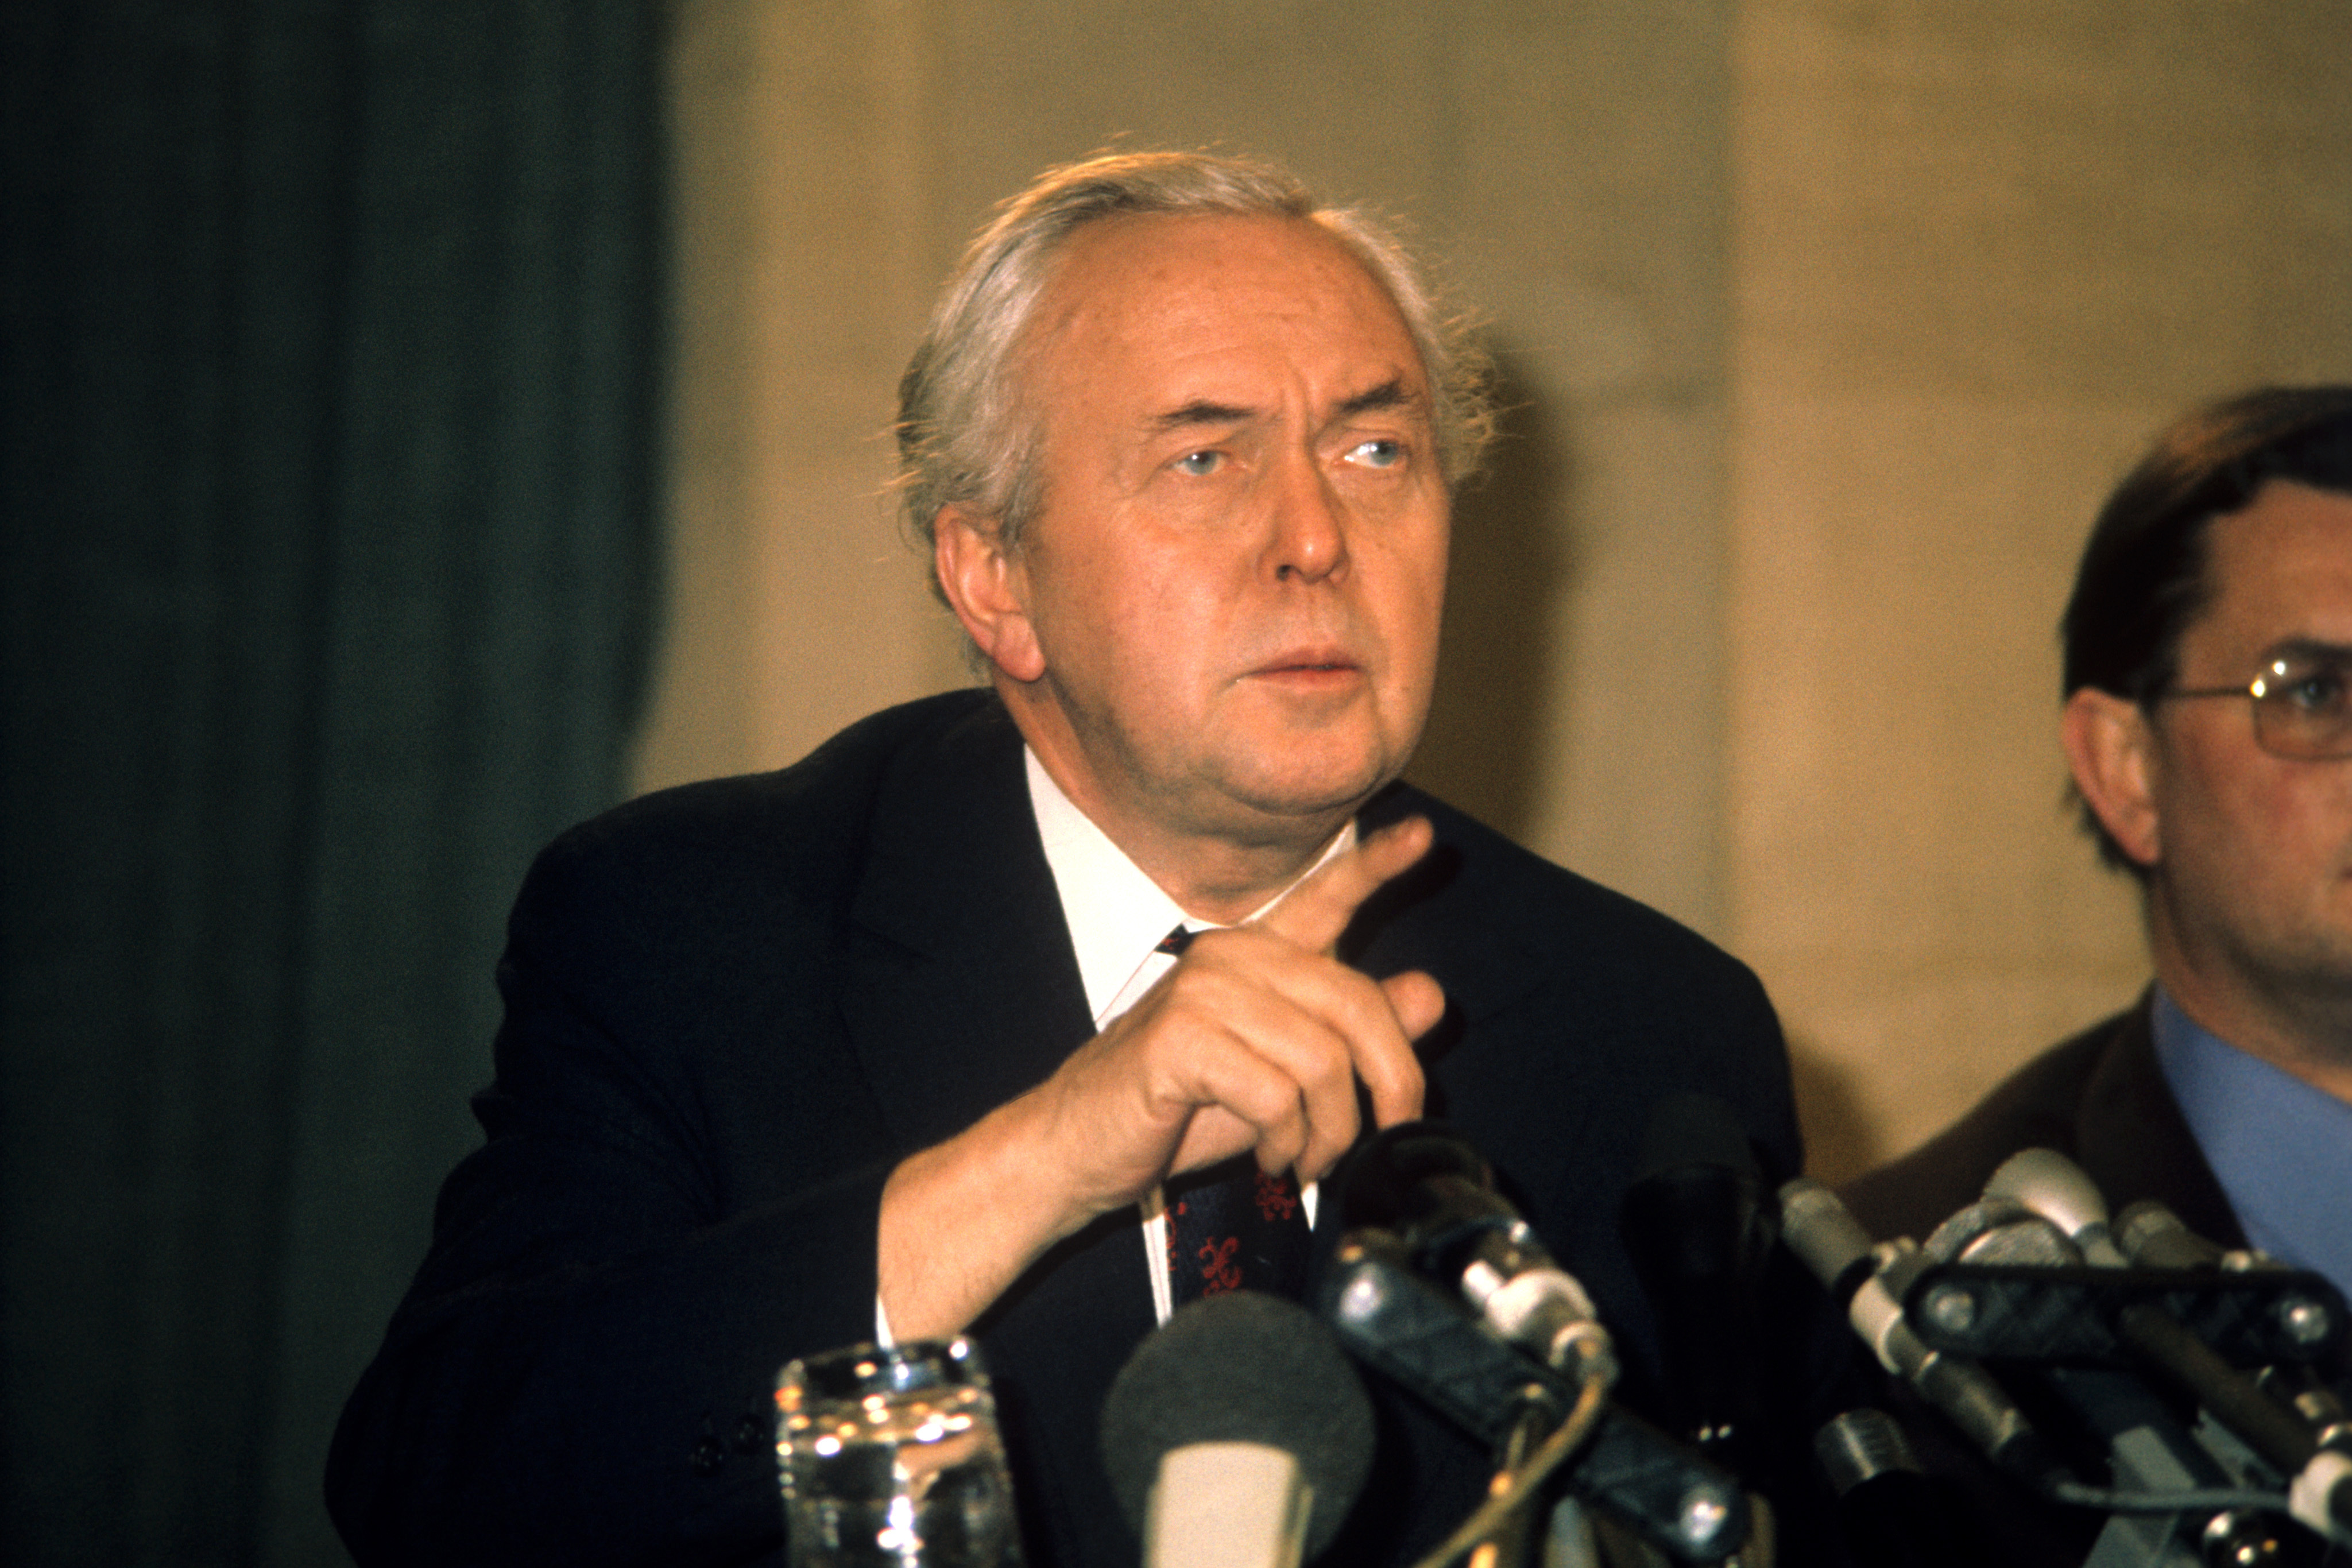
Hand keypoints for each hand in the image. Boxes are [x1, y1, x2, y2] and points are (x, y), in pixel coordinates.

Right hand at [1041, 814, 1443, 1211]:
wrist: (1079, 1147)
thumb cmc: (1176, 1111)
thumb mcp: (1282, 1075)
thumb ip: (1351, 1035)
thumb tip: (1429, 993)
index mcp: (1254, 955)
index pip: (1322, 897)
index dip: (1375, 865)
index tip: (1423, 837)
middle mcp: (1230, 956)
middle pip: (1356, 1004)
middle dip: (1390, 1083)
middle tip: (1384, 1134)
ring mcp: (1202, 992)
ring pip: (1323, 1060)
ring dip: (1329, 1131)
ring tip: (1305, 1158)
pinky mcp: (1181, 1039)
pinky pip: (1279, 1094)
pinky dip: (1287, 1141)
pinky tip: (1270, 1156)